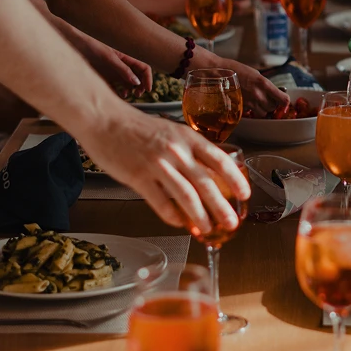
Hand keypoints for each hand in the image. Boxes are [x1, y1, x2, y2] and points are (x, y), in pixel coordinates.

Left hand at [76, 36, 153, 93]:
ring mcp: (113, 69)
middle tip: (137, 93)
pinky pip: (113, 85)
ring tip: (126, 95)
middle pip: (137, 76)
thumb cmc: (91, 44)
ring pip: (126, 82)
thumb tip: (136, 82)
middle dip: (140, 85)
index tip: (147, 89)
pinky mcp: (103, 75)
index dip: (148, 78)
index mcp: (126, 56)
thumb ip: (123, 69)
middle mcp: (122, 63)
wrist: (72, 41)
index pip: (144, 68)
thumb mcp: (108, 57)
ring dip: (129, 89)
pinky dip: (116, 92)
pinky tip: (115, 95)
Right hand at [78, 107, 250, 236]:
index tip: (245, 194)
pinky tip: (180, 224)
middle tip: (232, 222)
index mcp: (188, 138)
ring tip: (209, 229)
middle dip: (222, 206)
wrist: (105, 120)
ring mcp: (157, 165)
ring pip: (186, 196)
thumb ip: (190, 149)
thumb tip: (210, 171)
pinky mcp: (138, 177)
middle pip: (206, 183)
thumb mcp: (172, 131)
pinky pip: (160, 203)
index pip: (219, 160)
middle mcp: (176, 151)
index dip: (235, 179)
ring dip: (200, 216)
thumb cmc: (138, 127)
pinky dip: (172, 216)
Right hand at [223, 59, 286, 115]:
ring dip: (263, 109)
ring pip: (263, 113)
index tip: (284, 100)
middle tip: (267, 98)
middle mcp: (258, 95)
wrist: (218, 73)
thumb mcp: (255, 74)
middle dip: (272, 104)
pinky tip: (248, 102)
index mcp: (264, 83)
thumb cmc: (236, 70)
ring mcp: (249, 102)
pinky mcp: (241, 107)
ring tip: (257, 101)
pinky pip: (252, 113)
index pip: (283, 99)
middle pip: (273, 107)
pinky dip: (252, 110)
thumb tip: (276, 92)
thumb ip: (266, 85)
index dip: (285, 101)